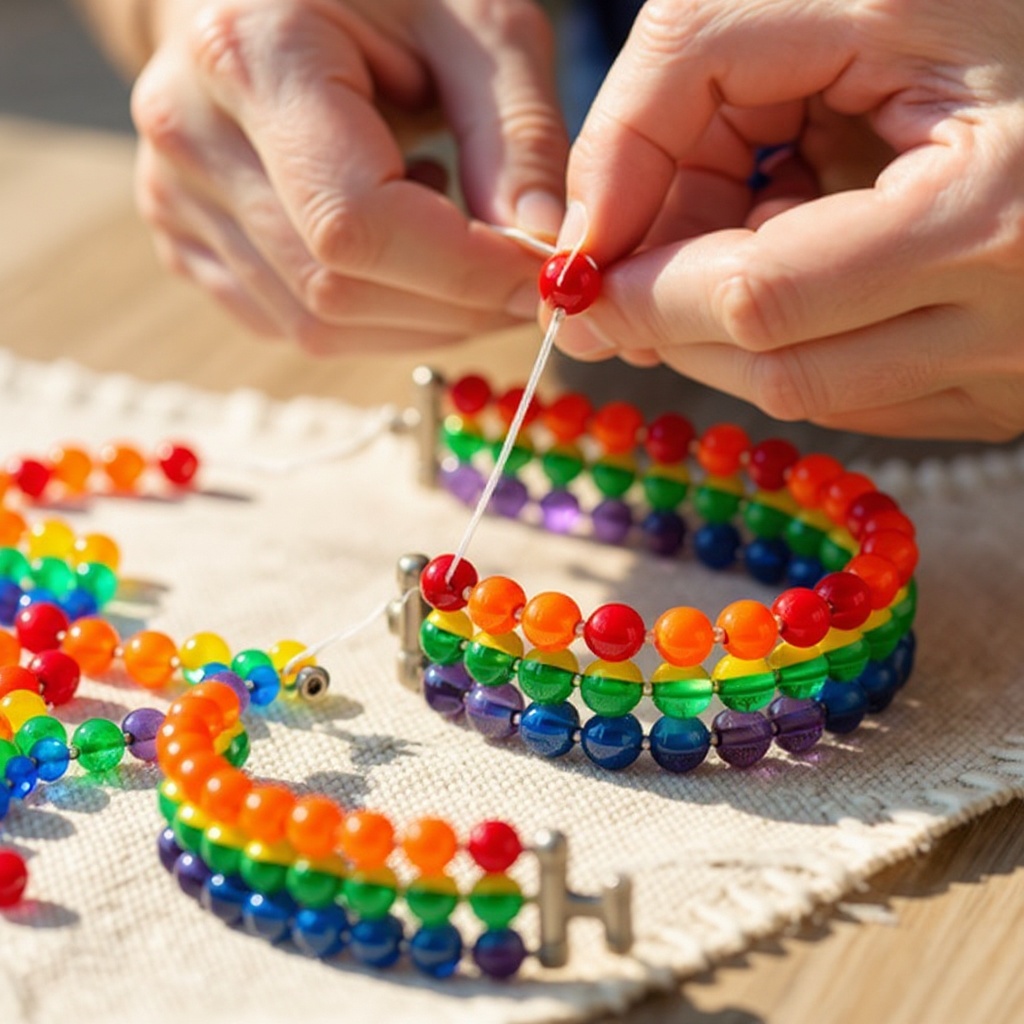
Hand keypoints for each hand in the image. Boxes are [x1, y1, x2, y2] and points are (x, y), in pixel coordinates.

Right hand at [131, 0, 567, 351]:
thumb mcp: (476, 21)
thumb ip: (517, 135)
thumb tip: (544, 252)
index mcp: (251, 54)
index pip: (355, 221)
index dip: (462, 272)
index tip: (542, 279)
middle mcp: (190, 134)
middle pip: (335, 289)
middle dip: (452, 307)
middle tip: (520, 281)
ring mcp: (175, 198)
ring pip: (317, 326)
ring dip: (419, 318)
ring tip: (459, 250)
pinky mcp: (186, 243)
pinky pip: (294, 325)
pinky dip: (375, 317)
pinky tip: (398, 252)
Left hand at [555, 0, 1023, 439]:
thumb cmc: (984, 4)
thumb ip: (685, 76)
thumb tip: (590, 238)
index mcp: (986, 211)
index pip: (759, 296)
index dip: (648, 289)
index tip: (583, 272)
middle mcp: (1013, 322)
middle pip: (774, 368)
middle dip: (673, 316)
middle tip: (629, 262)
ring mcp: (1009, 371)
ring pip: (807, 396)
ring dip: (727, 329)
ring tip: (745, 225)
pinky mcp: (998, 396)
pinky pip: (854, 399)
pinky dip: (793, 339)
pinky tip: (806, 262)